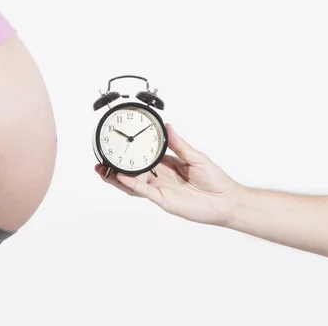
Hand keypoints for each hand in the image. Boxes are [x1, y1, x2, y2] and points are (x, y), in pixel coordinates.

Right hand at [95, 123, 241, 225]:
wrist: (226, 200)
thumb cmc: (215, 180)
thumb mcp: (195, 156)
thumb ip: (179, 144)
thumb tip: (168, 126)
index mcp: (166, 165)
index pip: (143, 158)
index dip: (129, 154)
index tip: (117, 145)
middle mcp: (160, 178)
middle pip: (132, 173)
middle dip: (115, 168)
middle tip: (100, 162)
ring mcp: (160, 189)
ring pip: (132, 184)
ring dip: (117, 178)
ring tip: (103, 170)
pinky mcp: (163, 200)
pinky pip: (144, 191)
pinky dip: (132, 184)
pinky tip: (122, 177)